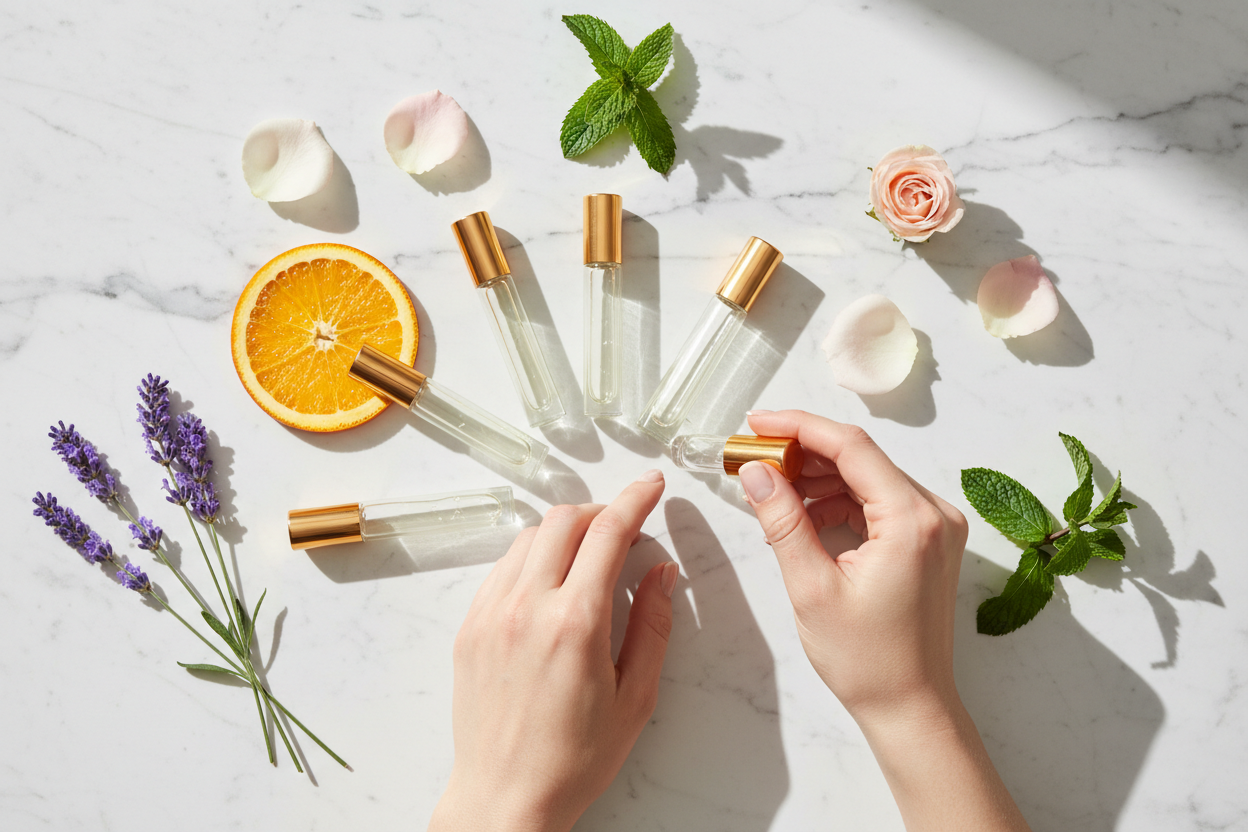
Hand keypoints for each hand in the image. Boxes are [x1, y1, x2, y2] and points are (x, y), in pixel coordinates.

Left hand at [428, 470, 678, 831]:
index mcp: (576, 623)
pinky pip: (502, 568)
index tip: (652, 486)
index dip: (636, 500)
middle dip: (601, 510)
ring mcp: (492, 615)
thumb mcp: (635, 698)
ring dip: (564, 532)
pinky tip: (551, 584)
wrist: (505, 797)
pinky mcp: (470, 627)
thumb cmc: (574, 759)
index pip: (609, 533)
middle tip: (625, 526)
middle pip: (564, 520)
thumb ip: (652, 626)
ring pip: (529, 537)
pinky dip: (531, 558)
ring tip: (589, 557)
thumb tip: (663, 572)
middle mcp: (528, 608)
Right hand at [740, 410, 966, 722]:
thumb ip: (782, 521)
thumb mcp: (811, 587)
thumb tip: (756, 472)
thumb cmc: (867, 660)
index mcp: (912, 521)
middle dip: (804, 452)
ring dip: (820, 477)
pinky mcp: (928, 541)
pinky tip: (804, 514)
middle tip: (754, 457)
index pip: (851, 447)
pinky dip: (840, 501)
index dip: (799, 427)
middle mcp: (934, 514)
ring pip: (868, 477)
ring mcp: (935, 527)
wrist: (909, 706)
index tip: (757, 423)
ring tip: (772, 488)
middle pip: (861, 457)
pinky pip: (879, 502)